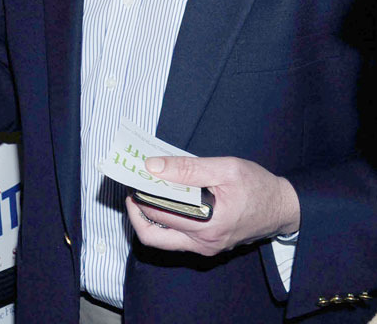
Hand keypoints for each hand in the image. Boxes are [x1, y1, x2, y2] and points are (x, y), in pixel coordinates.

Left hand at [126, 155, 299, 255]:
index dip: (141, 194)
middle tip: (133, 187)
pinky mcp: (207, 246)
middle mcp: (203, 244)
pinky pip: (176, 238)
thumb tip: (153, 166)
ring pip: (162, 240)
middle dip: (137, 211)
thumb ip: (188, 168)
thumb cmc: (257, 186)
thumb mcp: (225, 168)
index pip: (159, 213)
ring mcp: (204, 249)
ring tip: (146, 191)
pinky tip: (165, 199)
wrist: (282, 207)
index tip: (132, 176)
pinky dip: (165, 220)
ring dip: (149, 217)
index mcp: (208, 226)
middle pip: (153, 236)